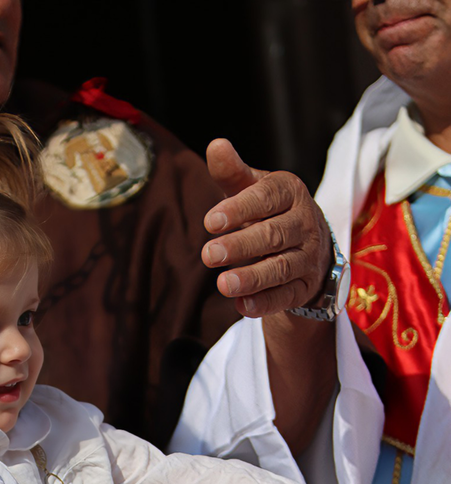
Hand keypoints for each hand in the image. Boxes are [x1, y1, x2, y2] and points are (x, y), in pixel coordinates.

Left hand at [201, 139, 331, 316]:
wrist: (308, 247)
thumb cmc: (270, 212)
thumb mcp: (253, 190)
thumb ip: (233, 173)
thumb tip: (215, 145)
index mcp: (290, 193)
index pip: (266, 198)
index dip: (239, 209)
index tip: (209, 222)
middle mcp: (304, 224)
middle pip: (272, 235)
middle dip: (240, 246)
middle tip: (208, 255)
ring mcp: (307, 257)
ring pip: (280, 268)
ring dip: (252, 278)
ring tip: (222, 285)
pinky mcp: (304, 287)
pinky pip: (285, 296)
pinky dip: (264, 303)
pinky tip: (240, 306)